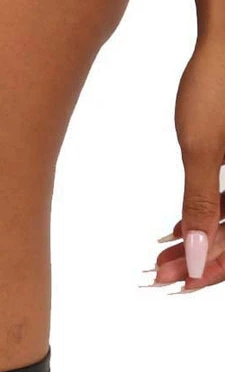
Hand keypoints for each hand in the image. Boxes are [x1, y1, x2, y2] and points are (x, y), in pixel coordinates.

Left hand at [150, 34, 224, 290]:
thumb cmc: (216, 84)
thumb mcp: (201, 146)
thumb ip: (200, 205)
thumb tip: (195, 261)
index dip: (210, 272)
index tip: (173, 287)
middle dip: (198, 259)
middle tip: (154, 274)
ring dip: (198, 238)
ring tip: (156, 254)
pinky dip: (207, 213)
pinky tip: (172, 227)